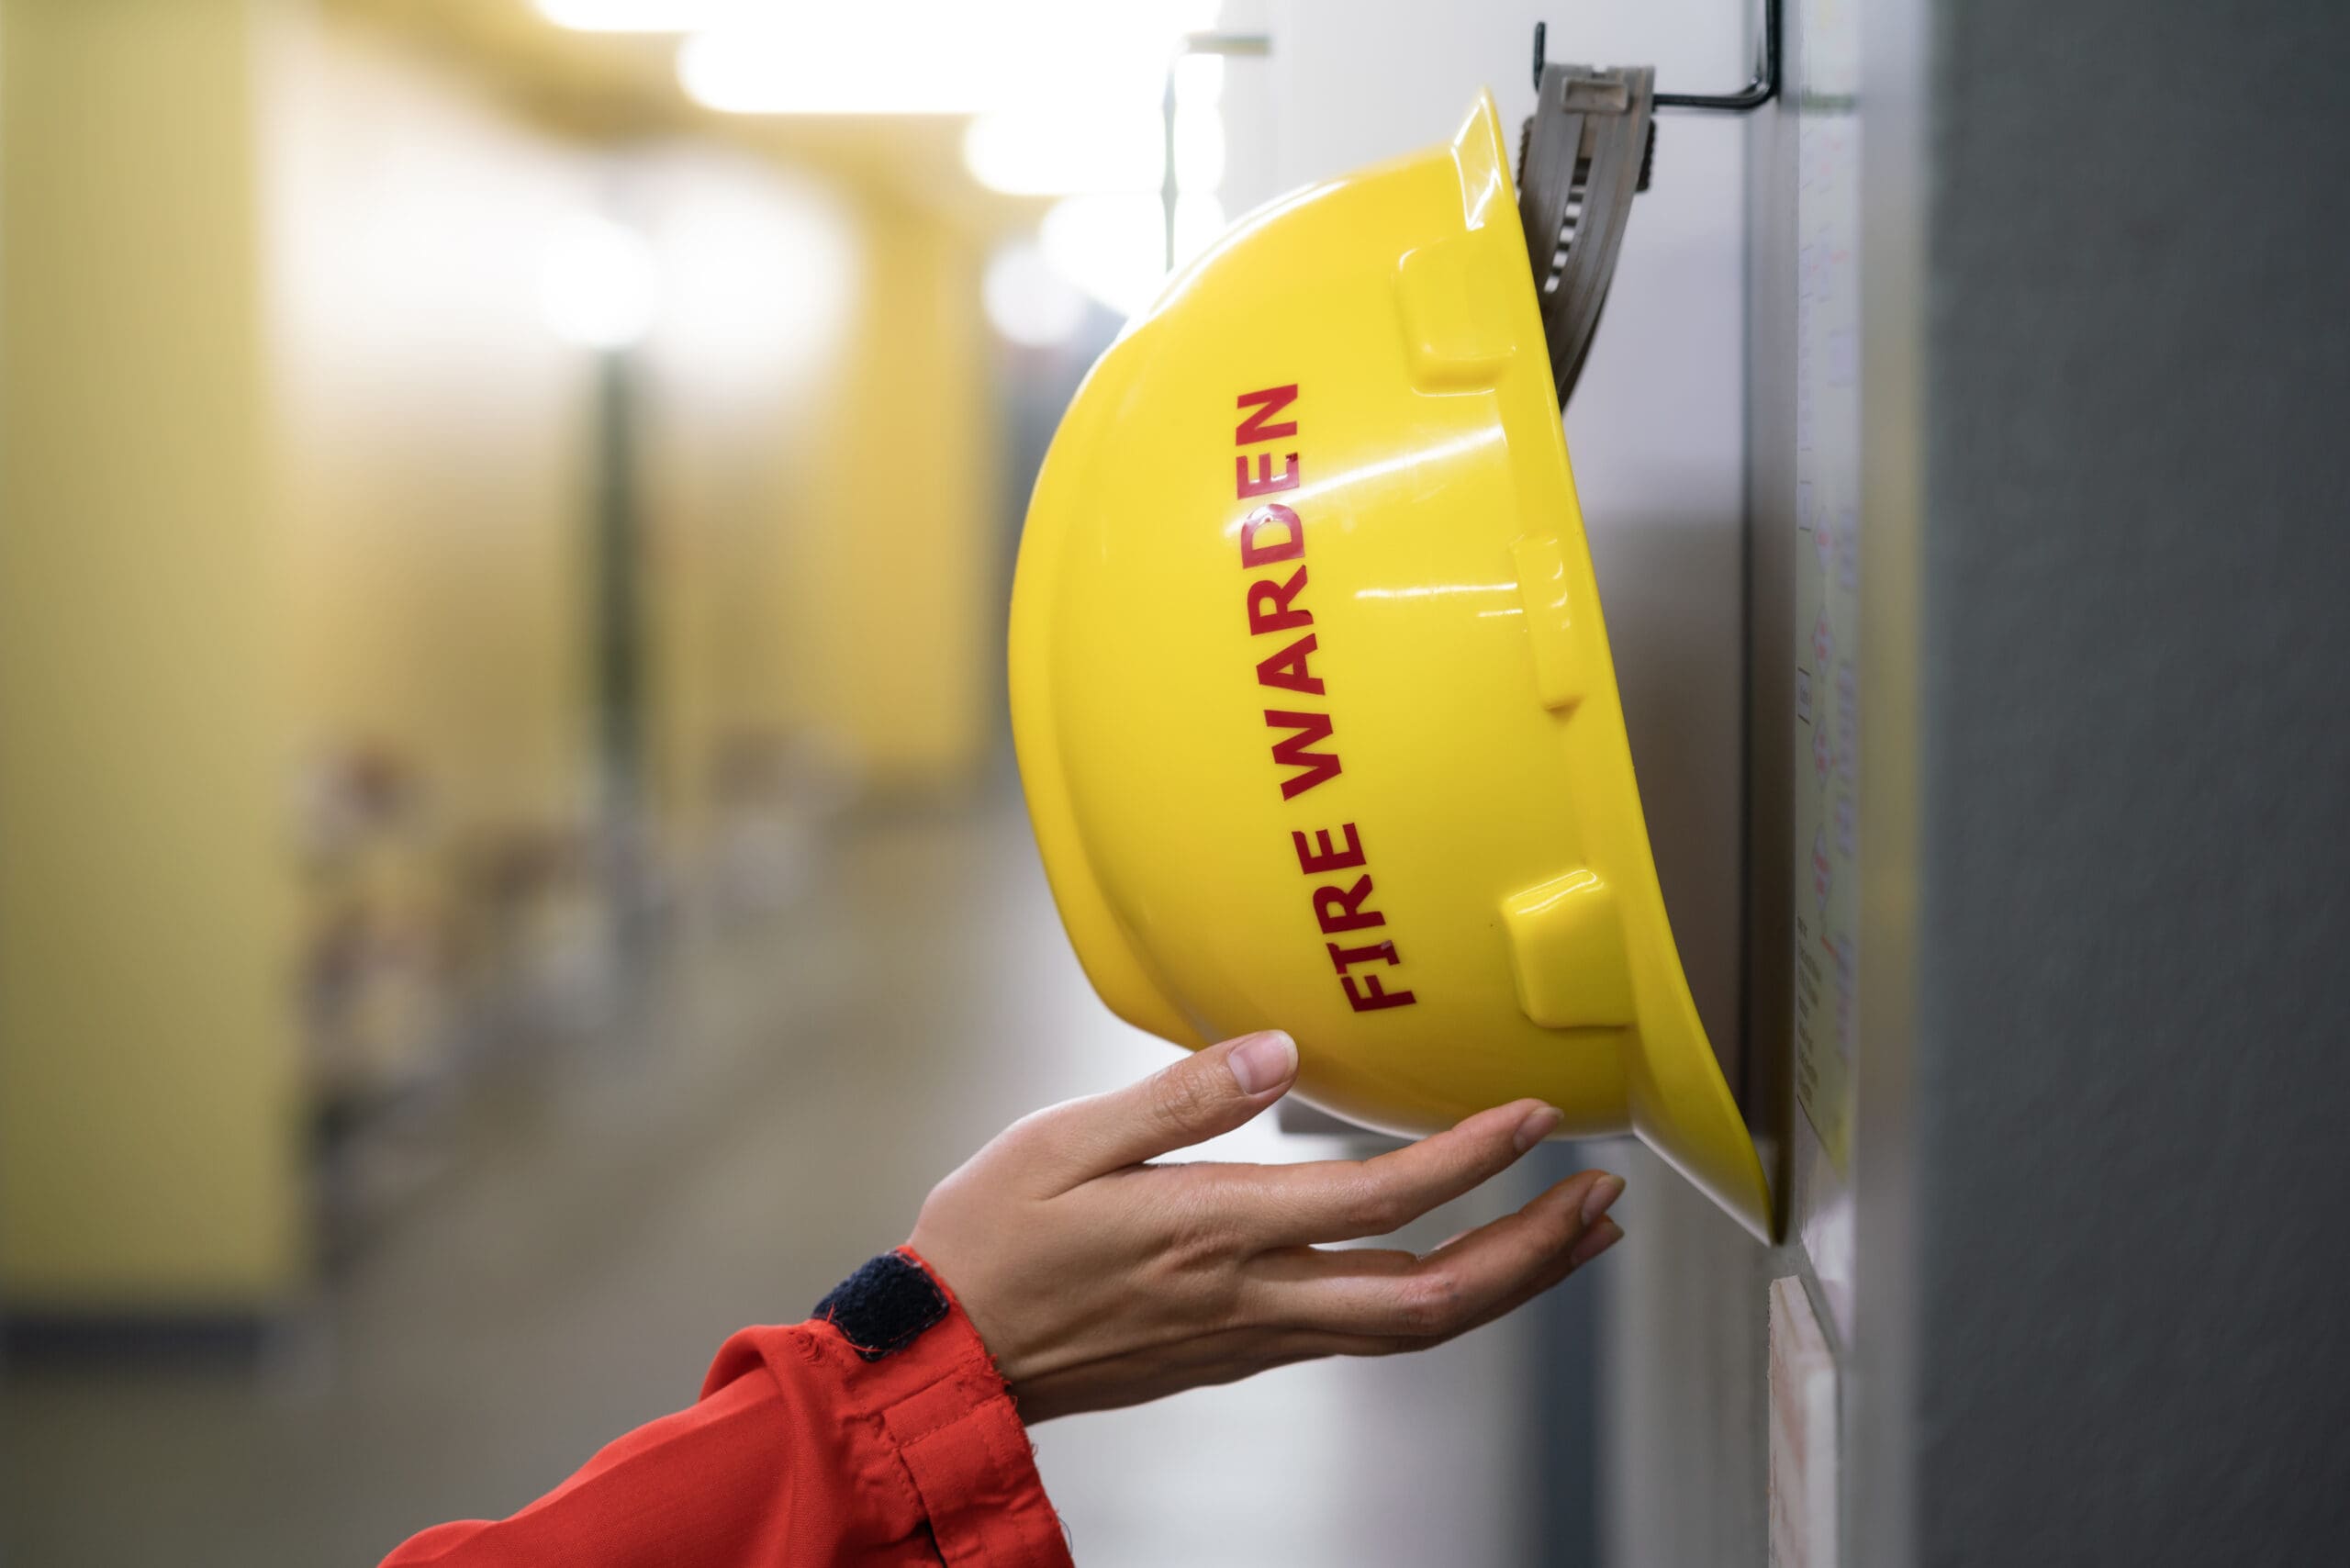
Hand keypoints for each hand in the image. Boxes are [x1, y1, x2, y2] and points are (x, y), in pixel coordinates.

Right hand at [908, 1030, 1625, 1422]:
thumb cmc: (991, 1243)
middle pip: (1432, 1296)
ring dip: (1505, 1283)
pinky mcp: (1242, 1352)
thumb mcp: (1062, 1143)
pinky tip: (1459, 1267)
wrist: (947, 1356)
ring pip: (1413, 1329)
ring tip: (1569, 1238)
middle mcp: (1253, 1297)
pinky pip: (1371, 1336)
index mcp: (1214, 1232)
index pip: (1379, 1200)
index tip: (1535, 1116)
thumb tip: (1279, 1051)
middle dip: (1532, 1250)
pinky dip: (1442, 1300)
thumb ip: (1179, 1097)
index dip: (1472, 1159)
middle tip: (1602, 1200)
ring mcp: (1254, 1336)